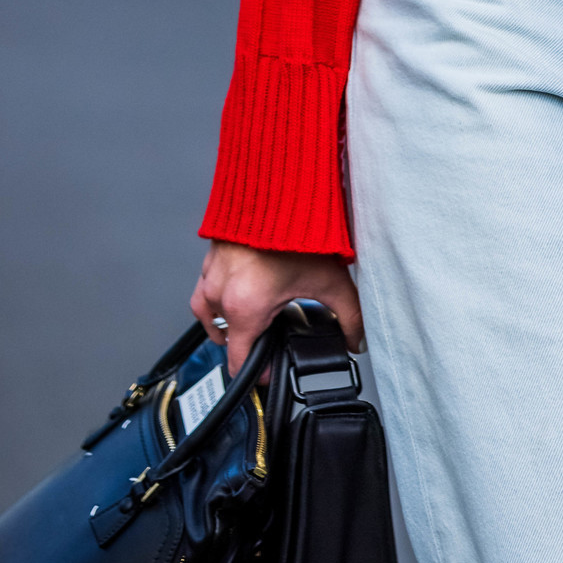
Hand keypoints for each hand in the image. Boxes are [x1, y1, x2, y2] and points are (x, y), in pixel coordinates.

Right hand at [192, 241, 363, 376]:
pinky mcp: (209, 258)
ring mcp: (211, 275)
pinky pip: (205, 288)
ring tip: (252, 315)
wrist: (276, 190)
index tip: (269, 368)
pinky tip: (241, 286)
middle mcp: (221, 294)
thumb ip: (350, 316)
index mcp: (246, 308)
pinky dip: (218, 294)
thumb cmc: (295, 230)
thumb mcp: (331, 281)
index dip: (256, 372)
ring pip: (209, 314)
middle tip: (271, 331)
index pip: (238, 361)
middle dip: (247, 339)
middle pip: (226, 337)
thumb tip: (357, 340)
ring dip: (227, 320)